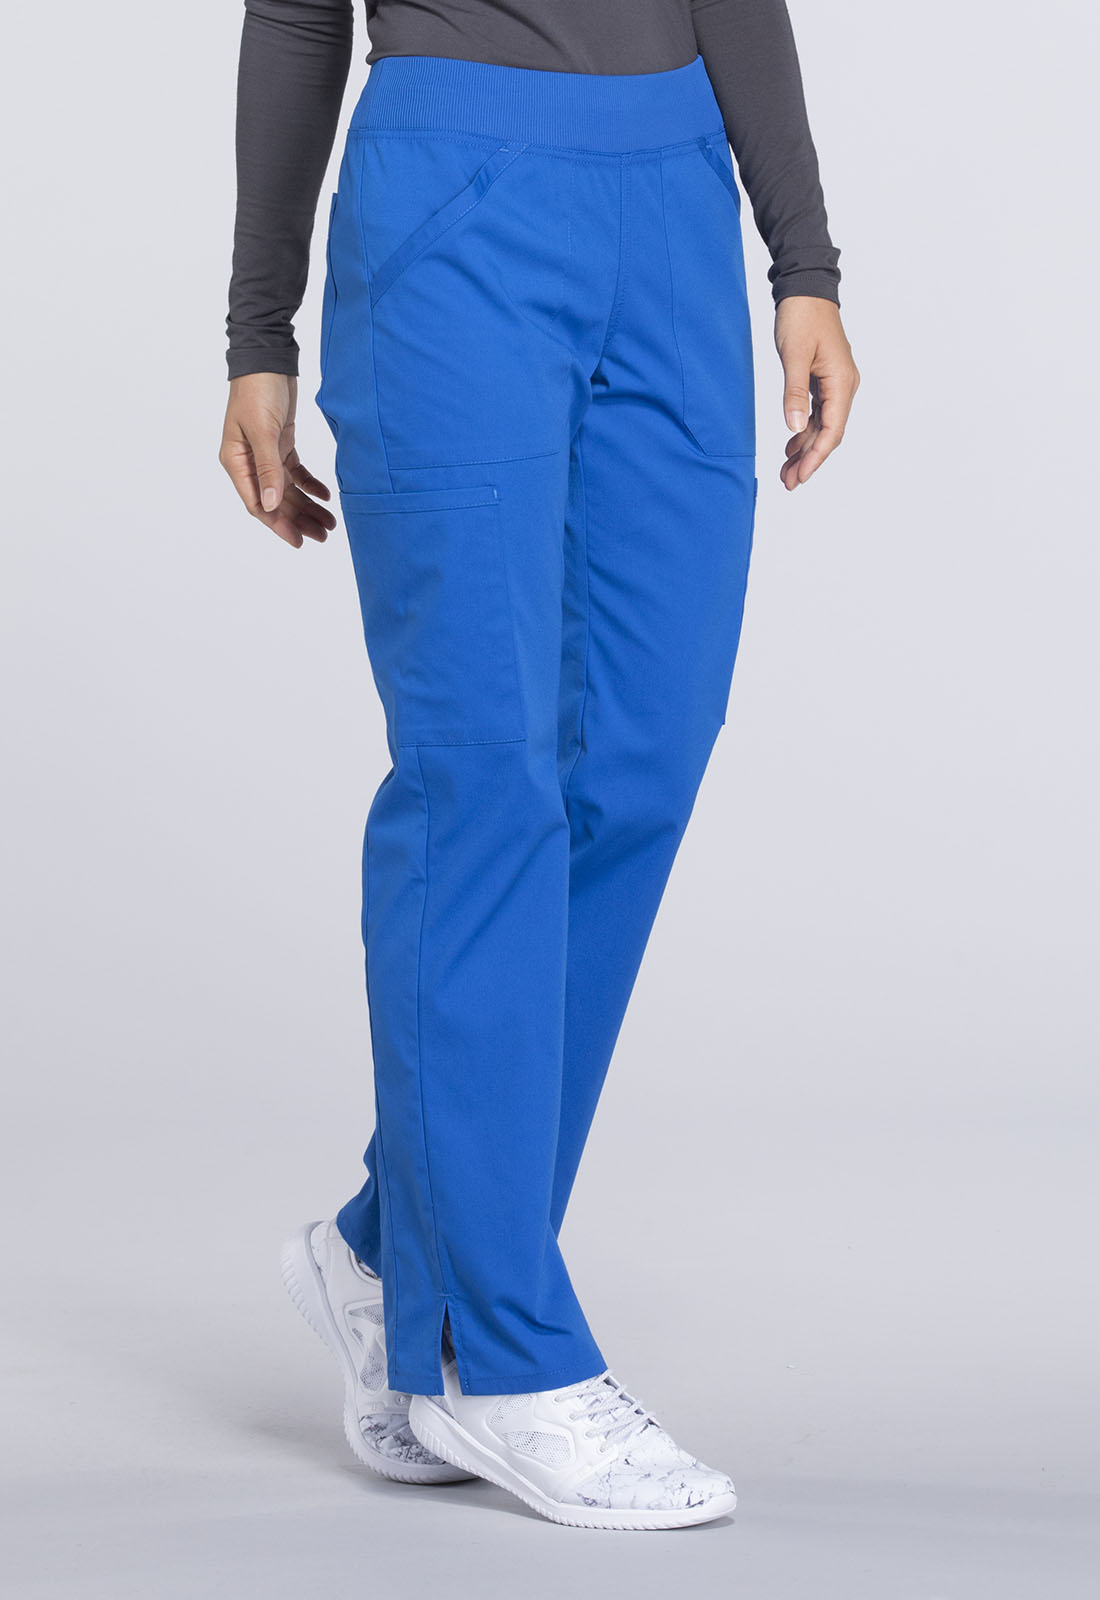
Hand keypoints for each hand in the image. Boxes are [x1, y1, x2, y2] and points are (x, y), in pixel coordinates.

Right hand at [219, 373, 336, 547]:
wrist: (268, 358)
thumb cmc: (258, 390)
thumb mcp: (263, 430)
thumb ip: (268, 469)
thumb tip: (271, 506)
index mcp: (237, 461)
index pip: (258, 503)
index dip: (278, 524)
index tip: (299, 541)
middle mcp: (249, 461)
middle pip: (276, 501)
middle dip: (298, 520)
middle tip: (323, 536)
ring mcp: (266, 453)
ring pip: (288, 490)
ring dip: (307, 506)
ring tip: (328, 524)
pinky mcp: (281, 443)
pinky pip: (296, 472)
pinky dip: (311, 485)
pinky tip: (325, 496)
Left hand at [774, 298, 859, 490]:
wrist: (806, 288)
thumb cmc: (801, 317)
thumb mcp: (794, 355)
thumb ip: (794, 393)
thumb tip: (794, 429)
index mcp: (842, 382)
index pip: (832, 431)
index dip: (816, 457)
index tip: (799, 477)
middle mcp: (844, 386)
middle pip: (829, 434)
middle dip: (809, 460)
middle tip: (788, 482)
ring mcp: (836, 383)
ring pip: (822, 426)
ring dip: (805, 449)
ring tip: (786, 471)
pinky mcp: (825, 379)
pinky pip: (817, 413)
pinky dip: (804, 431)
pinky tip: (791, 447)